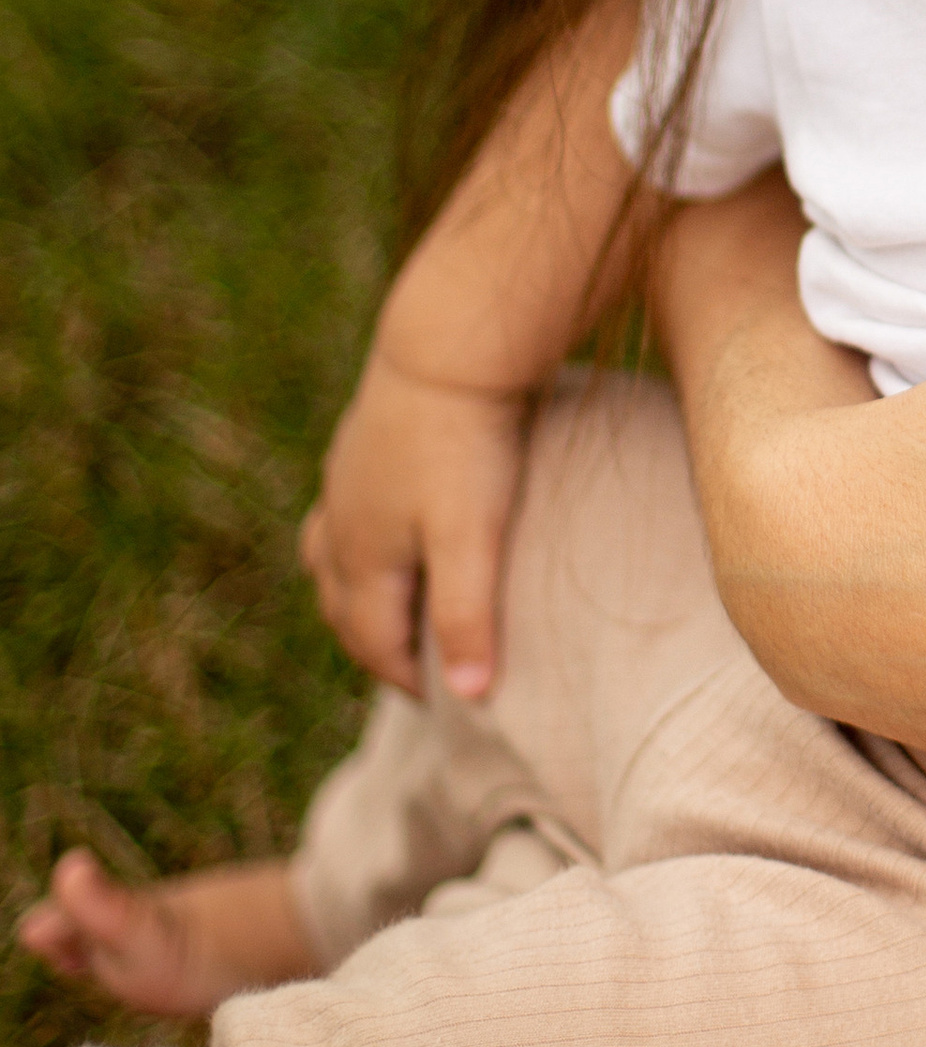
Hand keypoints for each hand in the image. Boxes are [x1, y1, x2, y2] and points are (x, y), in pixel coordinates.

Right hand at [299, 350, 530, 698]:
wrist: (449, 345)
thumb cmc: (465, 444)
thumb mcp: (470, 536)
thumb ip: (467, 614)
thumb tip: (469, 696)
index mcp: (363, 556)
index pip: (373, 641)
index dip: (406, 677)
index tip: (444, 702)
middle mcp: (342, 524)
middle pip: (345, 607)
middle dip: (375, 646)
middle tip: (418, 672)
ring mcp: (345, 482)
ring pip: (335, 561)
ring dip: (359, 596)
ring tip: (394, 613)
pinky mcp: (361, 445)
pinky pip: (347, 515)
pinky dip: (363, 545)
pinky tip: (389, 531)